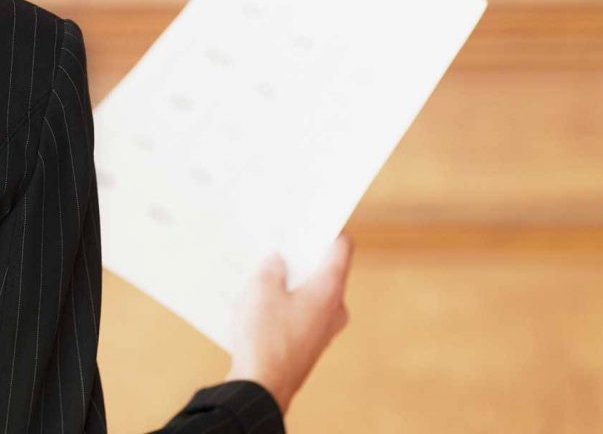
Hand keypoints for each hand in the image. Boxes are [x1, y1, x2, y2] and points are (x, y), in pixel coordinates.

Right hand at [224, 233, 352, 414]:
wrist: (262, 387)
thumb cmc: (264, 336)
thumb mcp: (260, 289)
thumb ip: (272, 267)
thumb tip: (278, 261)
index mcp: (330, 290)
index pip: (342, 247)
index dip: (328, 228)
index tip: (311, 216)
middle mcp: (334, 309)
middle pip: (326, 270)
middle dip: (303, 254)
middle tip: (279, 239)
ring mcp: (323, 330)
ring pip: (312, 293)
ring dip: (291, 279)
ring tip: (263, 266)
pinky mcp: (308, 344)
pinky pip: (301, 313)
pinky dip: (286, 301)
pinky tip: (260, 298)